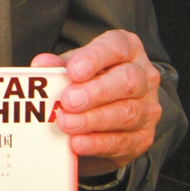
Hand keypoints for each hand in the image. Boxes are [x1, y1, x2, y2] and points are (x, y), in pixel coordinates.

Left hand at [32, 29, 161, 176]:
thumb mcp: (73, 69)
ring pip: (126, 113)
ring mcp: (147, 108)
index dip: (94, 58)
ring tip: (66, 123)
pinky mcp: (142, 137)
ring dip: (92, 120)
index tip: (73, 71)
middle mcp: (144, 76)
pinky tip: (78, 143)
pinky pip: (122, 141)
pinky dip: (97, 143)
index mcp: (128, 50)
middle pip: (127, 81)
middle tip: (68, 101)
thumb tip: (42, 63)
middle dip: (95, 92)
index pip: (116, 47)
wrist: (107, 117)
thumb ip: (58, 66)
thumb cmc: (89, 83)